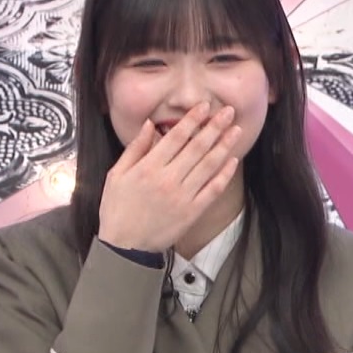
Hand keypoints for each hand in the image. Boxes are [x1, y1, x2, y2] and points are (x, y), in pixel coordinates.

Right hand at [97, 103, 242, 252]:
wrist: (125, 246)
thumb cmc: (117, 209)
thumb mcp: (116, 175)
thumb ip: (134, 149)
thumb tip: (148, 124)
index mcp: (148, 168)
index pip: (175, 137)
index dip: (192, 120)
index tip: (204, 106)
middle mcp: (168, 179)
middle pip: (197, 147)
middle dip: (214, 127)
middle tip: (228, 111)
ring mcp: (183, 196)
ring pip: (208, 166)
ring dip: (224, 146)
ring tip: (236, 130)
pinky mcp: (193, 211)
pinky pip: (213, 189)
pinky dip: (224, 174)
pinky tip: (233, 160)